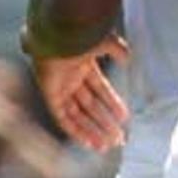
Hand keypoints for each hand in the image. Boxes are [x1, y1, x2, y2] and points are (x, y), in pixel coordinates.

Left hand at [31, 33, 131, 152]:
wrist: (60, 32)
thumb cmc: (82, 33)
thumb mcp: (107, 42)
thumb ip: (118, 51)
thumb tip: (128, 59)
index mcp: (83, 65)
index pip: (99, 90)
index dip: (112, 104)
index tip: (124, 118)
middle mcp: (70, 78)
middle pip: (89, 107)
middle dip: (104, 123)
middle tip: (118, 138)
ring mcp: (60, 88)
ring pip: (78, 115)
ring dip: (92, 130)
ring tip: (107, 145)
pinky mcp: (49, 95)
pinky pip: (62, 118)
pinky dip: (75, 130)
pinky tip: (89, 140)